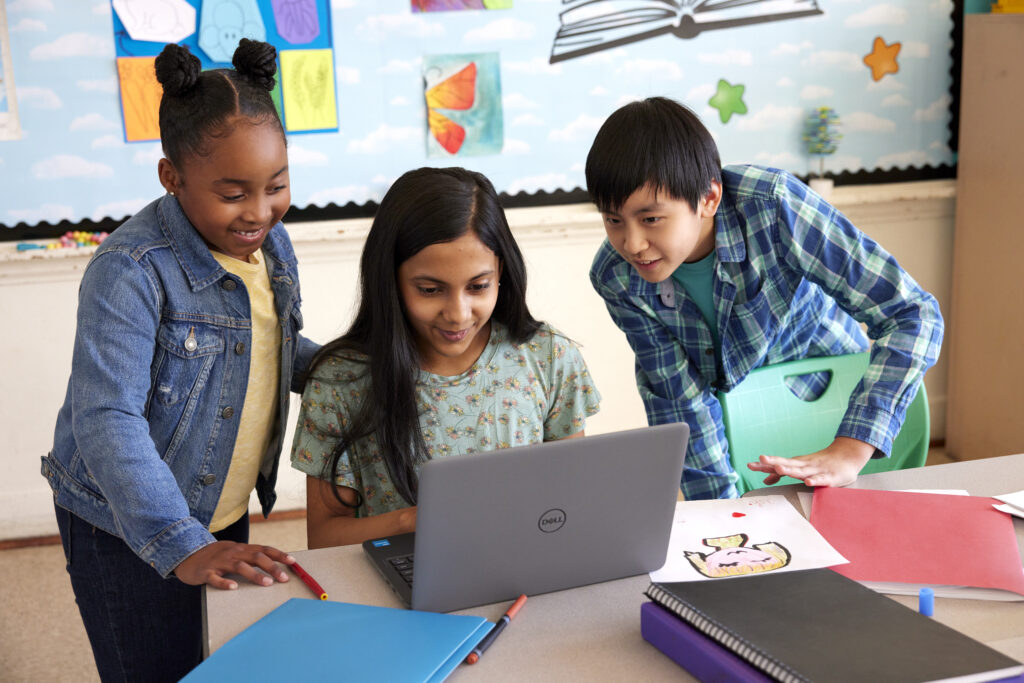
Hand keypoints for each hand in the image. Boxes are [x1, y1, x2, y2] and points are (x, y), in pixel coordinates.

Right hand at [173, 540, 295, 589]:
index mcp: (241, 549)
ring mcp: (219, 562)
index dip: (279, 555)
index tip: (293, 562)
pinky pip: (215, 577)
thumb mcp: (235, 552)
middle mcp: (233, 553)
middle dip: (272, 567)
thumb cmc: (216, 556)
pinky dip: (224, 582)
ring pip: (239, 566)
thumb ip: (251, 557)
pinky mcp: (206, 572)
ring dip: (254, 574)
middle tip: (284, 578)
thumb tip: (275, 564)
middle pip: (256, 557)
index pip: (264, 549)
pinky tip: (233, 588)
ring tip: (267, 583)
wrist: (187, 555)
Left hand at [746, 437, 875, 487]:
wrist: (847, 456)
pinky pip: (821, 479)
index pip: (778, 463)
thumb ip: (783, 474)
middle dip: (774, 462)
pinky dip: (814, 480)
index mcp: (797, 464)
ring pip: (802, 471)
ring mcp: (817, 470)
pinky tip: (808, 482)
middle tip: (761, 459)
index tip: (750, 465)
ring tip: (779, 468)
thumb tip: (765, 480)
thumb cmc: (820, 463)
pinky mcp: (830, 477)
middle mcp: (805, 465)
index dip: (764, 465)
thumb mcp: (800, 468)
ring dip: (790, 470)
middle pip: (787, 463)